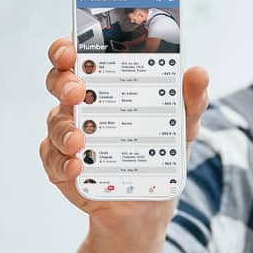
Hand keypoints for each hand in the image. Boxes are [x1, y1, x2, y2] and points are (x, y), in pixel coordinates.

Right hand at [40, 37, 209, 229]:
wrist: (148, 202)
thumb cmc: (160, 153)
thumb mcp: (183, 126)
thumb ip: (190, 100)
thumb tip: (198, 73)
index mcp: (105, 84)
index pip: (77, 57)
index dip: (66, 49)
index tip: (71, 52)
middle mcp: (81, 105)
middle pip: (58, 82)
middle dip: (62, 82)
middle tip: (76, 90)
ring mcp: (68, 135)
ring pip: (55, 122)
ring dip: (63, 129)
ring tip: (79, 141)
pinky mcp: (62, 165)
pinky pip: (53, 159)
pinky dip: (63, 163)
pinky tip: (77, 167)